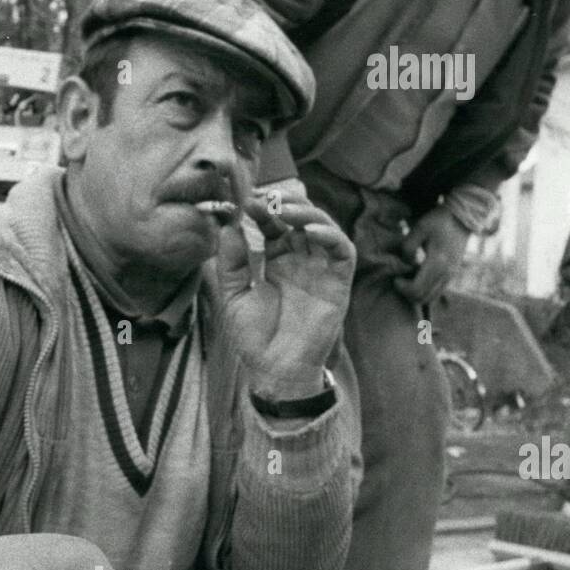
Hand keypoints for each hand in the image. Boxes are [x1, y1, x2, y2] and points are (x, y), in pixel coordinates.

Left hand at [217, 178, 355, 399]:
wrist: (275, 370)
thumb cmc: (255, 338)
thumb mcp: (234, 295)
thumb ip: (231, 262)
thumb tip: (228, 226)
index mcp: (276, 260)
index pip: (273, 224)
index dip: (261, 209)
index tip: (244, 200)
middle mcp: (300, 260)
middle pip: (298, 218)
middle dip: (282, 203)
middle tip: (263, 198)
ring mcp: (320, 269)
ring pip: (321, 226)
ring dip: (304, 212)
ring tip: (281, 209)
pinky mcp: (338, 282)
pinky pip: (342, 250)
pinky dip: (329, 235)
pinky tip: (309, 231)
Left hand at [394, 207, 469, 304]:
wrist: (462, 217)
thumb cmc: (439, 220)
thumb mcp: (419, 228)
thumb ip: (408, 248)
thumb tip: (407, 264)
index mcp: (438, 262)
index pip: (416, 289)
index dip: (402, 288)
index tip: (396, 278)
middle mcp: (446, 273)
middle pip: (422, 298)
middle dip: (407, 293)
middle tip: (400, 281)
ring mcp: (451, 275)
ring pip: (430, 298)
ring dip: (416, 294)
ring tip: (408, 280)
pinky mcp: (452, 275)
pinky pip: (436, 292)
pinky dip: (425, 291)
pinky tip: (418, 278)